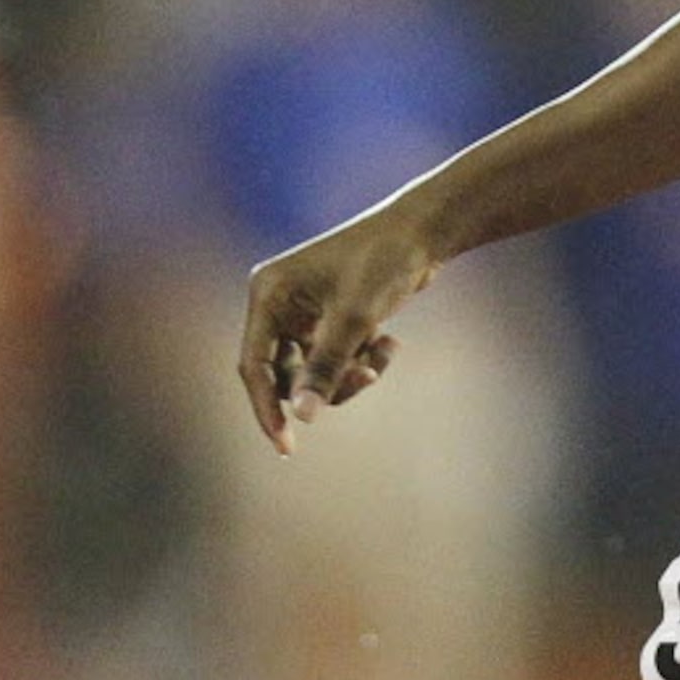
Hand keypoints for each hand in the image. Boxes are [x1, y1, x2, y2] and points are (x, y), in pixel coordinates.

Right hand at [237, 205, 436, 454]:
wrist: (425, 232)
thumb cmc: (386, 261)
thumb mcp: (356, 317)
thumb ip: (326, 367)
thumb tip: (302, 417)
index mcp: (269, 293)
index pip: (254, 365)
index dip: (266, 408)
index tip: (286, 447)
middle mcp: (279, 302)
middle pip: (285, 374)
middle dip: (326, 383)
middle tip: (366, 381)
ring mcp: (304, 312)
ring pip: (313, 372)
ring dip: (348, 374)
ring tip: (383, 353)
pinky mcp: (328, 319)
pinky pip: (335, 361)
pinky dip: (361, 361)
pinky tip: (389, 344)